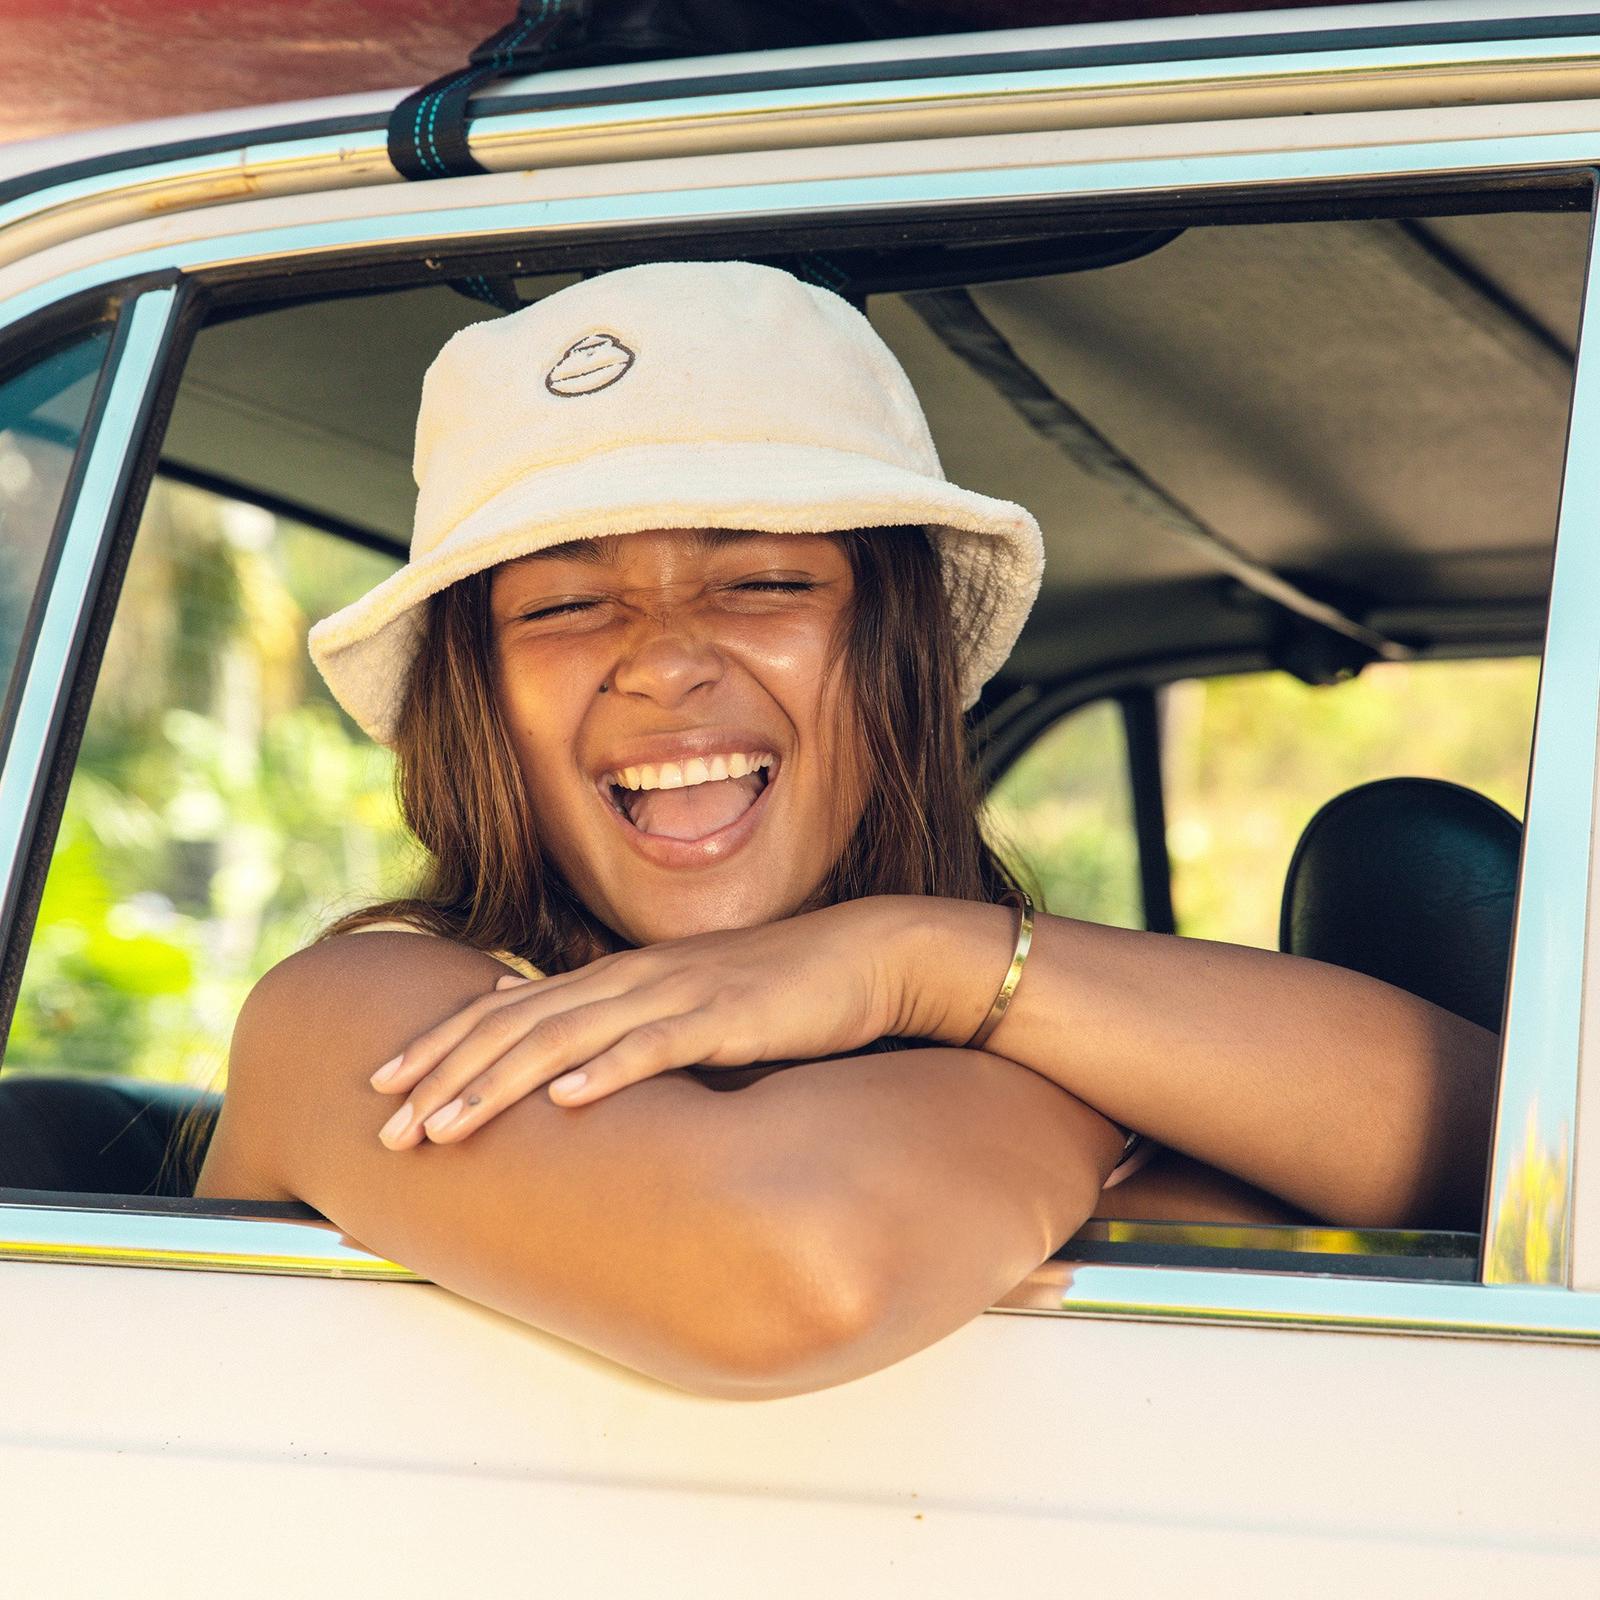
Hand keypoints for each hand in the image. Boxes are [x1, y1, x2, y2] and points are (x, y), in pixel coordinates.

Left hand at [371, 897, 921, 1148]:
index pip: (511, 1009)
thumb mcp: (691, 1008)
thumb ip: (630, 1027)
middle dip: (445, 1072)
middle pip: (520, 1024)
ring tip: (442, 1124)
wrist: (868, 955)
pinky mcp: (730, 1016)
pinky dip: (609, 1070)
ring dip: (499, 1080)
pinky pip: (660, 1044)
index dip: (443, 1043)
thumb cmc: (781, 991)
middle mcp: (636, 979)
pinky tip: (568, 1099)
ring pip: (569, 1037)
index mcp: (623, 979)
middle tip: (384, 1122)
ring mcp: (680, 993)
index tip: (384, 1081)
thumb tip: (570, 1059)